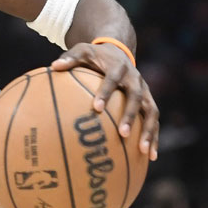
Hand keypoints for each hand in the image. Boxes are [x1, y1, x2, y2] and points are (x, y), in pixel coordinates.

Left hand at [51, 42, 159, 159]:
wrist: (118, 51)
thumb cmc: (95, 55)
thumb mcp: (82, 51)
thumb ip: (70, 58)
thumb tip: (53, 66)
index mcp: (119, 67)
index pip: (112, 79)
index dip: (106, 92)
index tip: (96, 108)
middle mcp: (136, 79)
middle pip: (137, 97)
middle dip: (130, 116)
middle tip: (122, 134)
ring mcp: (145, 91)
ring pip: (151, 111)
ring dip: (148, 131)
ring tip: (143, 151)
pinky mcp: (149, 101)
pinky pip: (153, 120)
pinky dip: (153, 137)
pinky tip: (150, 156)